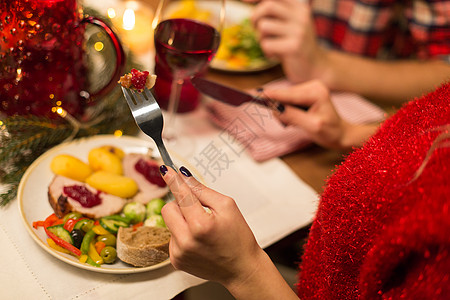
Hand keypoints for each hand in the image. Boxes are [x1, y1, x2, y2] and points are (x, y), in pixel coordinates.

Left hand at [160, 166, 262, 285]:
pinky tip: (198, 241)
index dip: (173, 180)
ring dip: (182, 220)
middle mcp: (186, 241)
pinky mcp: (176, 260)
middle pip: (168, 208)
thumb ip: (202, 190)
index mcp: (200, 225)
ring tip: (201, 229)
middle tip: (197, 209)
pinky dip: (182, 234)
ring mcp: (179, 253)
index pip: (181, 195)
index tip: (165, 169)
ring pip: (169, 223)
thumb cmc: (238, 237)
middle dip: (179, 204)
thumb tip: (183, 177)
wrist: (241, 268)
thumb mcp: (227, 206)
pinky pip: (172, 237)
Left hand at [248, 0, 326, 82]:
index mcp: (299, 7)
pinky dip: (266, 52)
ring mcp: (299, 31)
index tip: (243, 1)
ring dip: (260, 38)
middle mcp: (301, 16)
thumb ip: (275, 12)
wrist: (315, 68)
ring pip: (263, 26)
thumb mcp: (290, 24)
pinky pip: (266, 44)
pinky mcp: (294, 47)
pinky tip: (275, 55)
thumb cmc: (295, 45)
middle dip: (255, 18)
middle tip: (255, 29)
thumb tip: (247, 0)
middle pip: (267, 6)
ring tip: (270, 45)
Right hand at [266, 80, 376, 148]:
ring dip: (284, 112)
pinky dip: (288, 111)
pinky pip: (288, 100)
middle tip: (289, 124)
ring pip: (284, 99)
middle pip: (284, 95)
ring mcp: (309, 88)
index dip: (269, 96)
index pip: (286, 94)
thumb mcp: (311, 127)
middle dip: (280, 110)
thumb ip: (292, 116)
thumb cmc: (330, 132)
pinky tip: (298, 118)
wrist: (341, 134)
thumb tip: (274, 109)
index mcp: (315, 92)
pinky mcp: (305, 93)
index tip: (252, 94)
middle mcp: (312, 85)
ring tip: (297, 122)